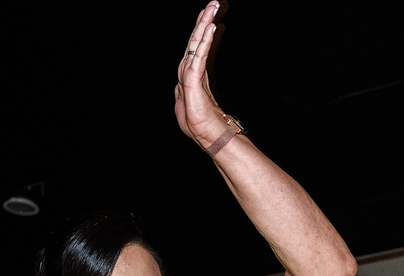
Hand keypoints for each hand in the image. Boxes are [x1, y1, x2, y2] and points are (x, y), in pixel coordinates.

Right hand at [174, 2, 229, 148]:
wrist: (205, 133)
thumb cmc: (201, 118)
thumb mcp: (200, 93)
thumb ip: (197, 79)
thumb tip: (197, 67)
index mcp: (192, 71)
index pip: (198, 45)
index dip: (204, 28)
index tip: (211, 14)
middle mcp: (189, 69)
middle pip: (196, 39)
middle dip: (204, 19)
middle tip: (214, 2)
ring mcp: (189, 74)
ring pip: (196, 44)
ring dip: (204, 24)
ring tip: (212, 7)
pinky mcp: (192, 80)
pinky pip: (199, 56)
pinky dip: (205, 41)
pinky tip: (211, 27)